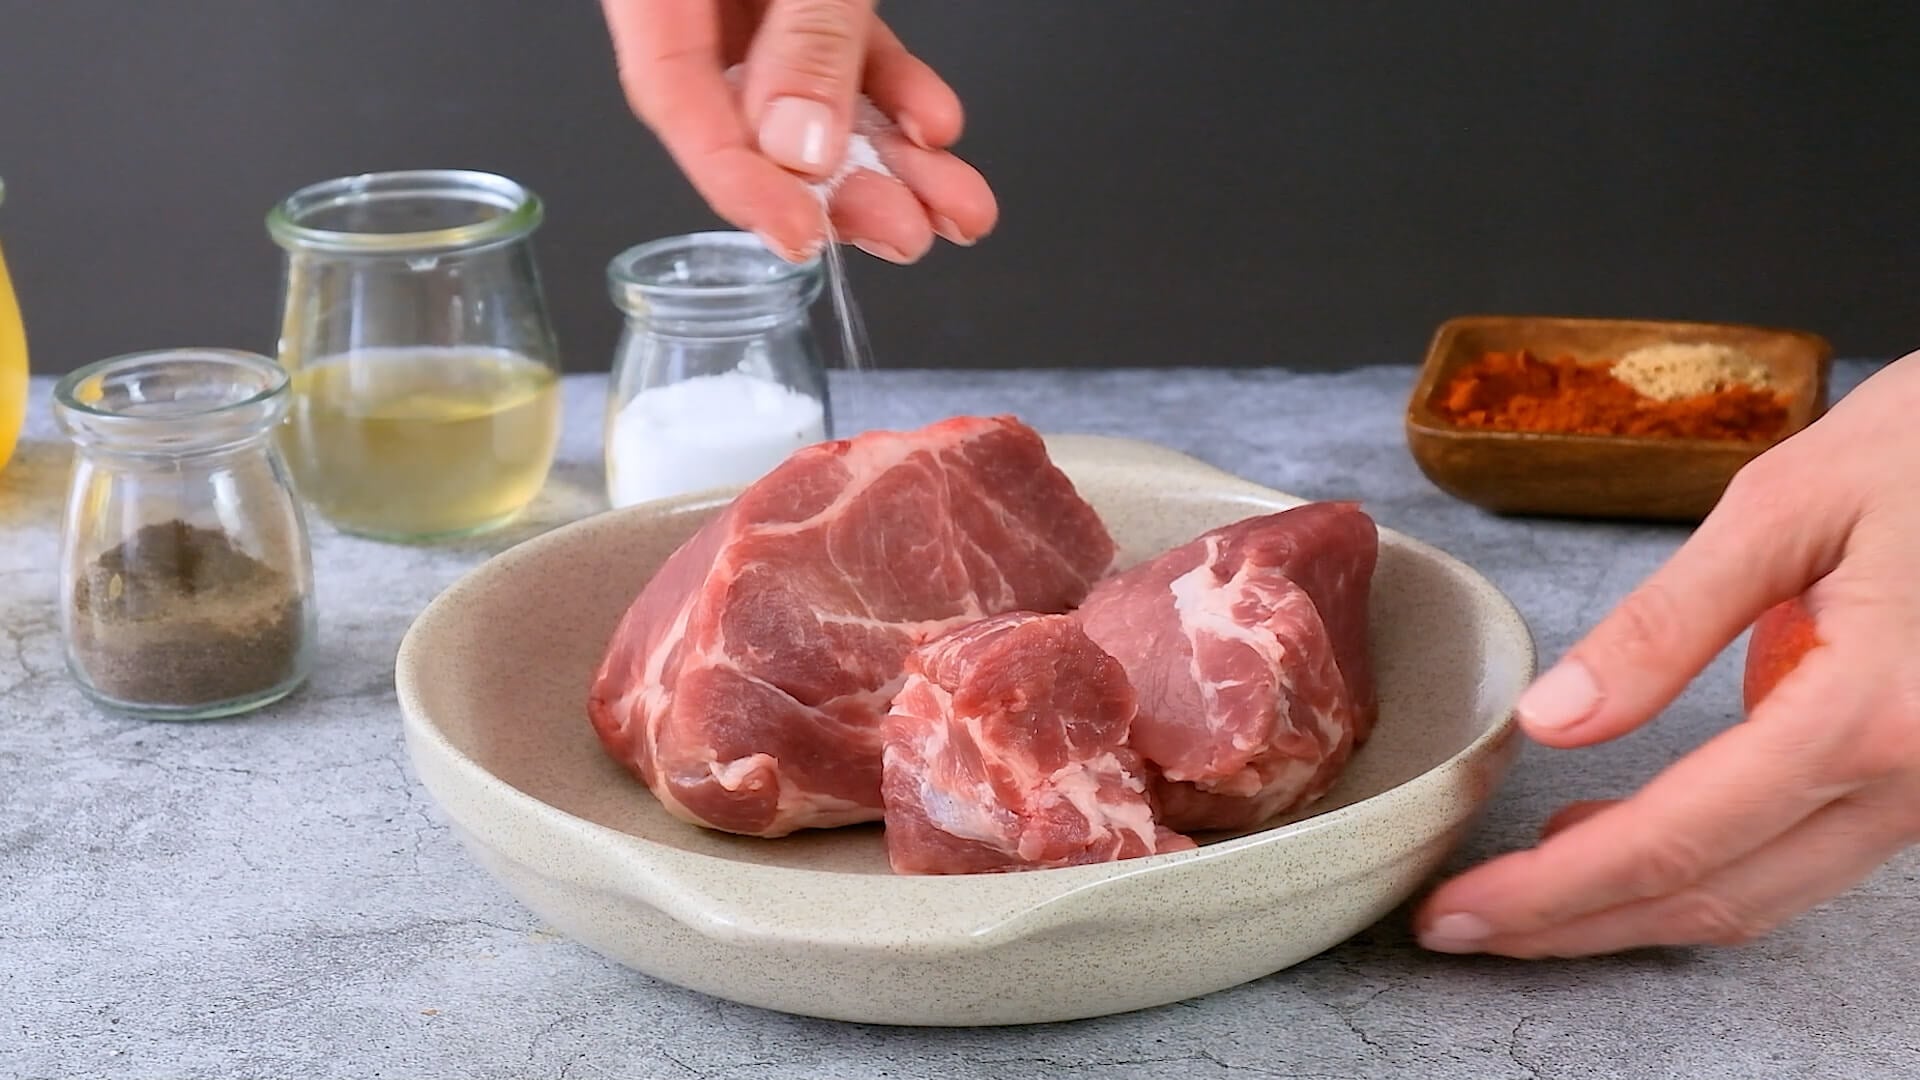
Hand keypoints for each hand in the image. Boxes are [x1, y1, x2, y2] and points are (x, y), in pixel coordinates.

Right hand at [600, 0, 997, 263]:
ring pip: (813, 93)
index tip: (800, 239)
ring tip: (953, 207)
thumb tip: (800, 144)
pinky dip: (892, 89)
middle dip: (841, 188)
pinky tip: (933, 128)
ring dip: (888, 156)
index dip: (738, 184)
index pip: (675, 101)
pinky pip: (846, 46)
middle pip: (752, 115)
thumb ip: (802, 32)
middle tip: (905, 235)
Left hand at [1416, 350, 1919, 957]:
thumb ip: (1669, 622)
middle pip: (1715, 896)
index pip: (1672, 839)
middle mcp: (1917, 778)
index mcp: (1871, 711)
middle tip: (1459, 927)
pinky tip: (1625, 835)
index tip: (1454, 910)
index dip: (1550, 893)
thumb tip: (1555, 718)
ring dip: (1636, 906)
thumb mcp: (1788, 502)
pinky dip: (1708, 862)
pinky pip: (1809, 852)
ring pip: (1766, 892)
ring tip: (1522, 889)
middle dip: (1573, 925)